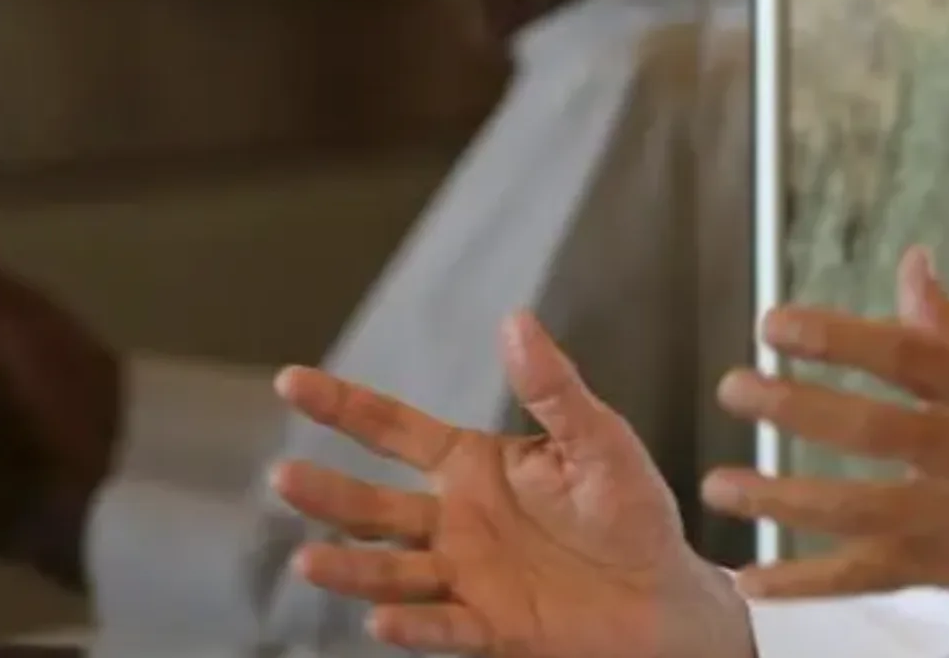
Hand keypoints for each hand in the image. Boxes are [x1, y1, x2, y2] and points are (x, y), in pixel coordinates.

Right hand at [272, 311, 752, 657]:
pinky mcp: (493, 626)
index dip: (342, 405)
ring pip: (393, 571)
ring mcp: (467, 576)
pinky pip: (446, 627)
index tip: (289, 381)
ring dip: (351, 568)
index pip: (393, 430)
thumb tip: (515, 320)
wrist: (665, 593)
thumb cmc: (629, 510)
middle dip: (328, 493)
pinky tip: (382, 621)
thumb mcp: (598, 439)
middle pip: (375, 507)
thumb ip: (554, 389)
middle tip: (283, 476)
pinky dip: (414, 627)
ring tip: (308, 560)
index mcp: (473, 466)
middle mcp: (455, 520)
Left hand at [703, 248, 948, 633]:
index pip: (904, 354)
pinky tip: (753, 580)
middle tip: (733, 387)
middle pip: (871, 428)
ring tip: (720, 484)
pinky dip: (808, 582)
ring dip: (782, 497)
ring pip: (858, 508)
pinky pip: (868, 577)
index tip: (775, 324)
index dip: (836, 338)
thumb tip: (909, 262)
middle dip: (795, 406)